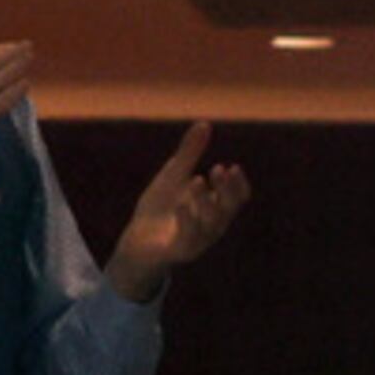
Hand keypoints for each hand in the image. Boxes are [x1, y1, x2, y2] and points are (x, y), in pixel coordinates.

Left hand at [109, 121, 250, 290]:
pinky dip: (188, 221)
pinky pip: (188, 239)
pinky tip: (182, 205)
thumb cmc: (160, 208)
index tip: (231, 167)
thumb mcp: (174, 175)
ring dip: (206, 202)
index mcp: (215, 208)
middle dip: (226, 190)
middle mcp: (212, 225)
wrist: (136, 240)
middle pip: (229, 209)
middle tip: (219, 169)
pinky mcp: (179, 251)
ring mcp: (198, 240)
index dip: (238, 185)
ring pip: (211, 224)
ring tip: (197, 179)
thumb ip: (190, 152)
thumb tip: (205, 123)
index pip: (238, 198)